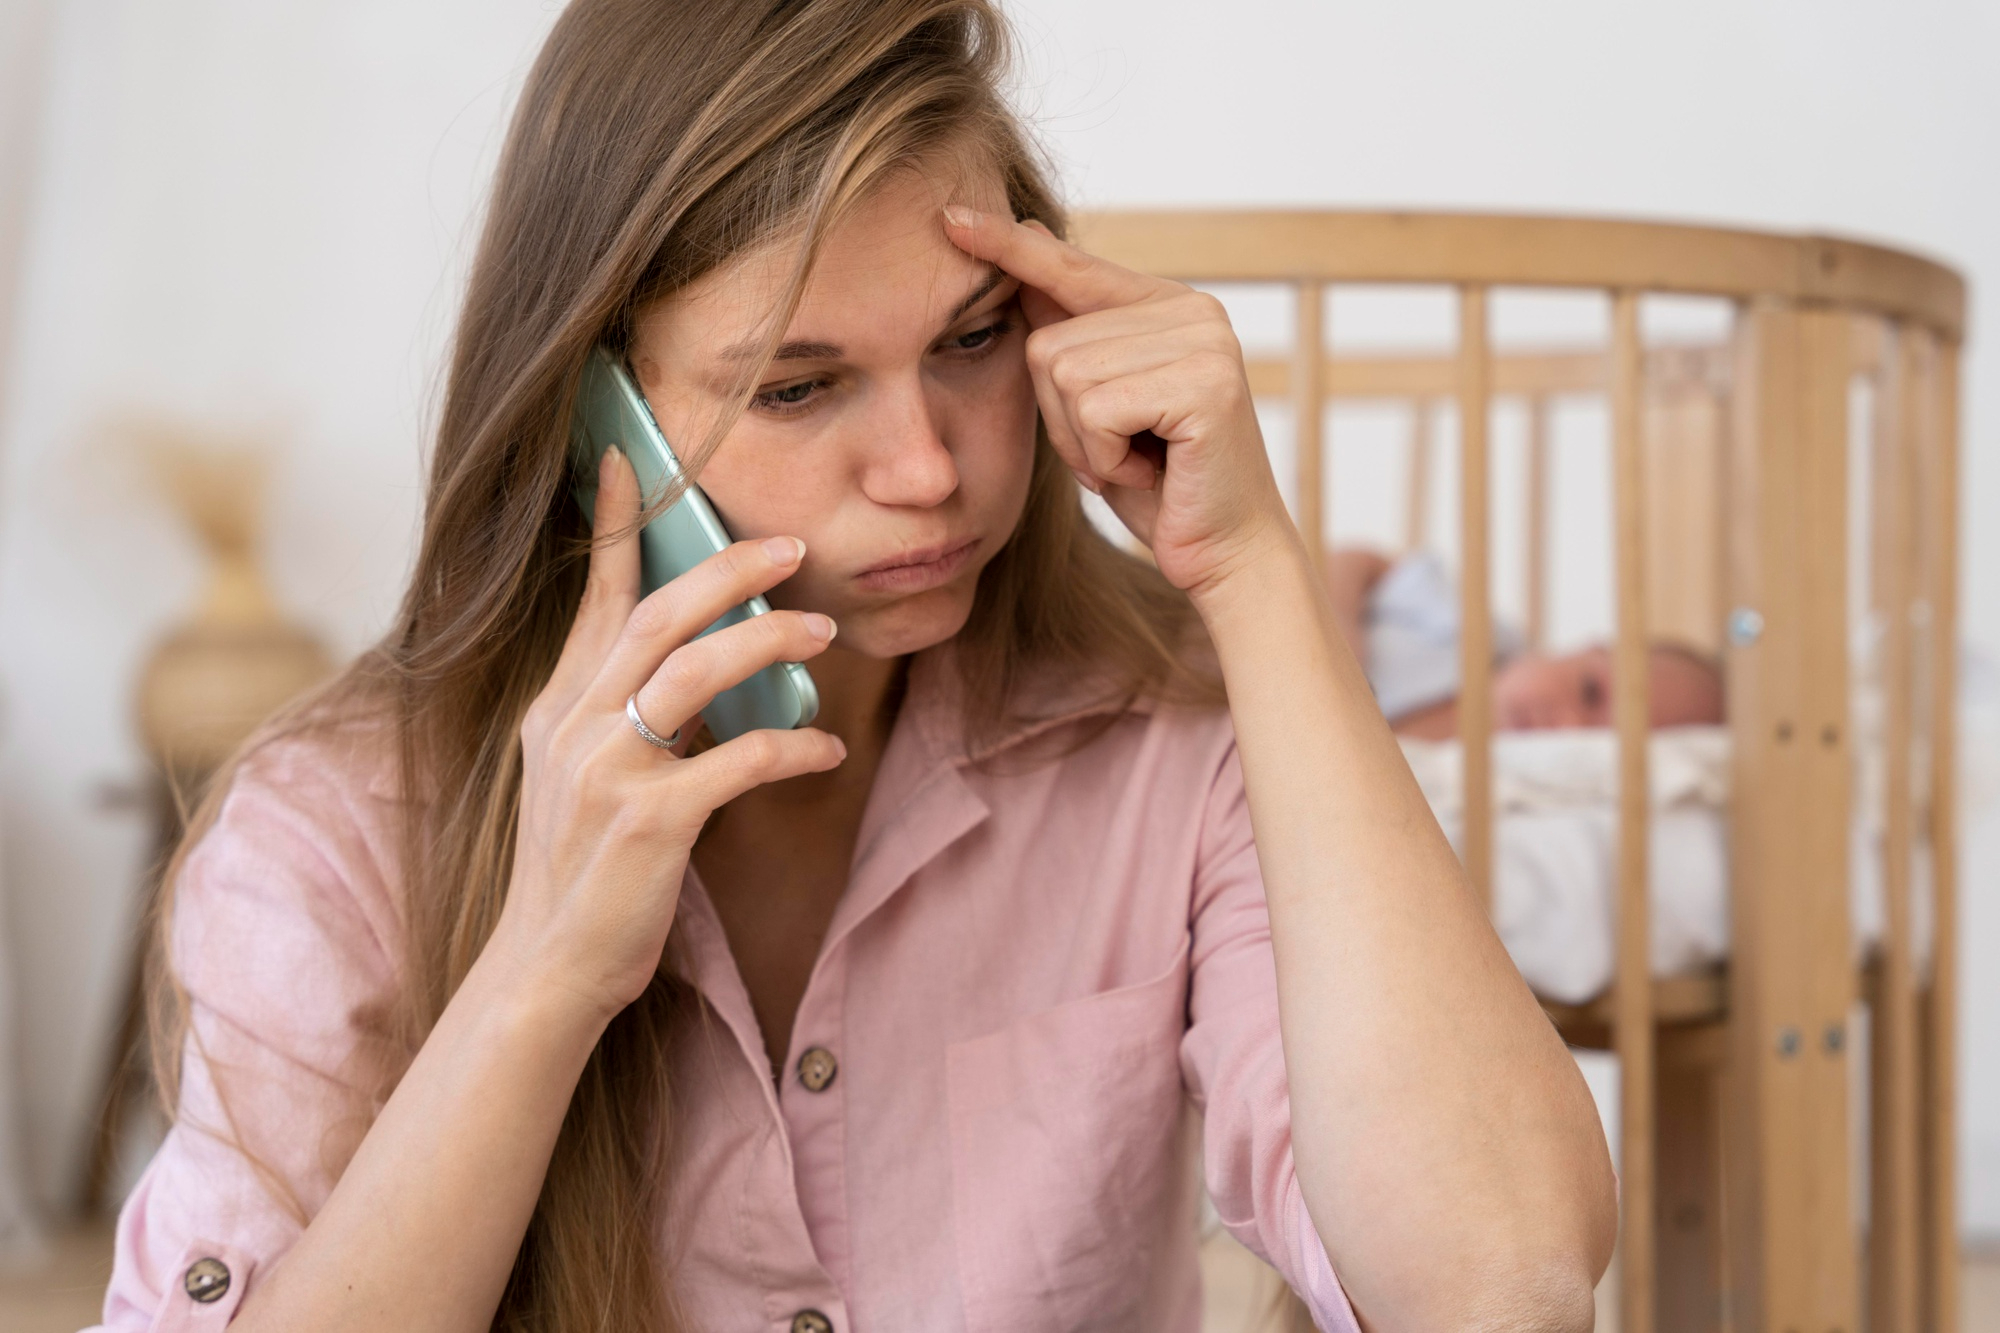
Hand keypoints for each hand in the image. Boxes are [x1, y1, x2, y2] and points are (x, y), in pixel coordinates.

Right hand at [487, 447, 845, 1022]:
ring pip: (696, 670)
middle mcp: (573, 724)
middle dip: (728, 569)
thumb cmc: (580, 874)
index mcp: (556, 707)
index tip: (630, 460)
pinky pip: (739, 760)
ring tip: (824, 632)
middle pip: (657, 614)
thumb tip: (700, 665)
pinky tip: (829, 746)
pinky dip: (792, 746)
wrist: (545, 970)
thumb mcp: (578, 778)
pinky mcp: (650, 821)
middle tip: (791, 547)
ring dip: (769, 642)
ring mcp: (607, 770)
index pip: (592, 598)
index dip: (613, 526)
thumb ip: (621, 715)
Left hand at [942, 205, 1297, 598]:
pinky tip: (1153, 471)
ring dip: (1086, 443)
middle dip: (1063, 420)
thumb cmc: (1159, 486)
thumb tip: (1027, 249)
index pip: (1070, 266)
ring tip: (1141, 460)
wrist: (1225, 555)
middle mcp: (1191, 309)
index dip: (1007, 246)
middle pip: (1048, 345)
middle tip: (1124, 453)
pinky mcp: (1205, 383)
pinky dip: (1108, 457)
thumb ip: (1069, 336)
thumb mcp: (1096, 408)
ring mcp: (1203, 341)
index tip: (949, 216)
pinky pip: (1097, 411)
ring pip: (1066, 378)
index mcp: (1166, 306)